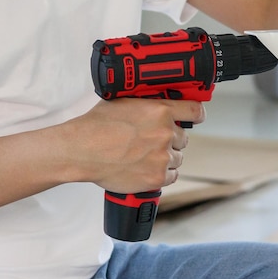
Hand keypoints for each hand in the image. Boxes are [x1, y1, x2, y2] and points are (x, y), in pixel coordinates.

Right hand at [66, 99, 205, 192]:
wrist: (81, 151)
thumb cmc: (96, 126)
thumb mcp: (124, 101)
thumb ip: (147, 103)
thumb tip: (158, 103)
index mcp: (160, 110)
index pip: (195, 111)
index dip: (196, 115)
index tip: (195, 118)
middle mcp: (166, 132)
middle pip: (183, 138)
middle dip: (171, 140)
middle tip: (151, 141)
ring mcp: (163, 156)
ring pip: (177, 158)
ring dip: (166, 158)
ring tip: (143, 156)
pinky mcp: (157, 176)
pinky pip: (172, 176)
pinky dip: (162, 174)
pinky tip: (146, 168)